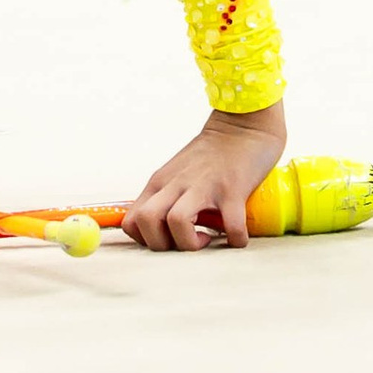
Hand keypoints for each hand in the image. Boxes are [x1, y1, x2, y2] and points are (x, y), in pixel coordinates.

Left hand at [122, 101, 287, 250]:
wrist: (241, 126)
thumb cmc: (209, 155)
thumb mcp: (175, 173)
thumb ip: (164, 197)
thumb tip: (158, 231)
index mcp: (160, 182)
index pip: (131, 221)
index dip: (145, 240)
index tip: (166, 240)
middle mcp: (176, 183)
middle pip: (147, 221)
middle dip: (163, 245)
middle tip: (184, 242)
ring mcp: (204, 185)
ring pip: (177, 222)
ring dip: (191, 244)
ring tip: (207, 238)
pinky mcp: (232, 189)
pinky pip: (231, 227)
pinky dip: (234, 240)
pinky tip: (236, 237)